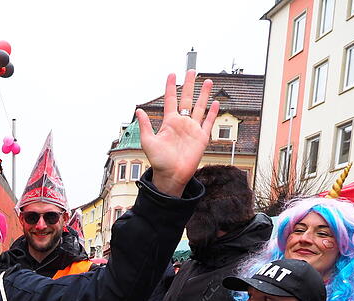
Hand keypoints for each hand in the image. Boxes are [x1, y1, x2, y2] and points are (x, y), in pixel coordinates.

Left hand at [137, 69, 219, 196]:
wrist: (171, 175)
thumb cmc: (158, 161)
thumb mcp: (148, 142)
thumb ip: (145, 126)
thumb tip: (138, 110)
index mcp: (169, 123)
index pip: (170, 100)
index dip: (171, 87)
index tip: (172, 74)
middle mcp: (181, 123)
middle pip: (187, 99)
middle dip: (189, 85)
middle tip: (191, 71)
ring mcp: (192, 129)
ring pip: (200, 107)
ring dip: (204, 94)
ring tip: (207, 81)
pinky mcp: (202, 137)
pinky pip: (209, 122)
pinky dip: (213, 113)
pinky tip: (216, 103)